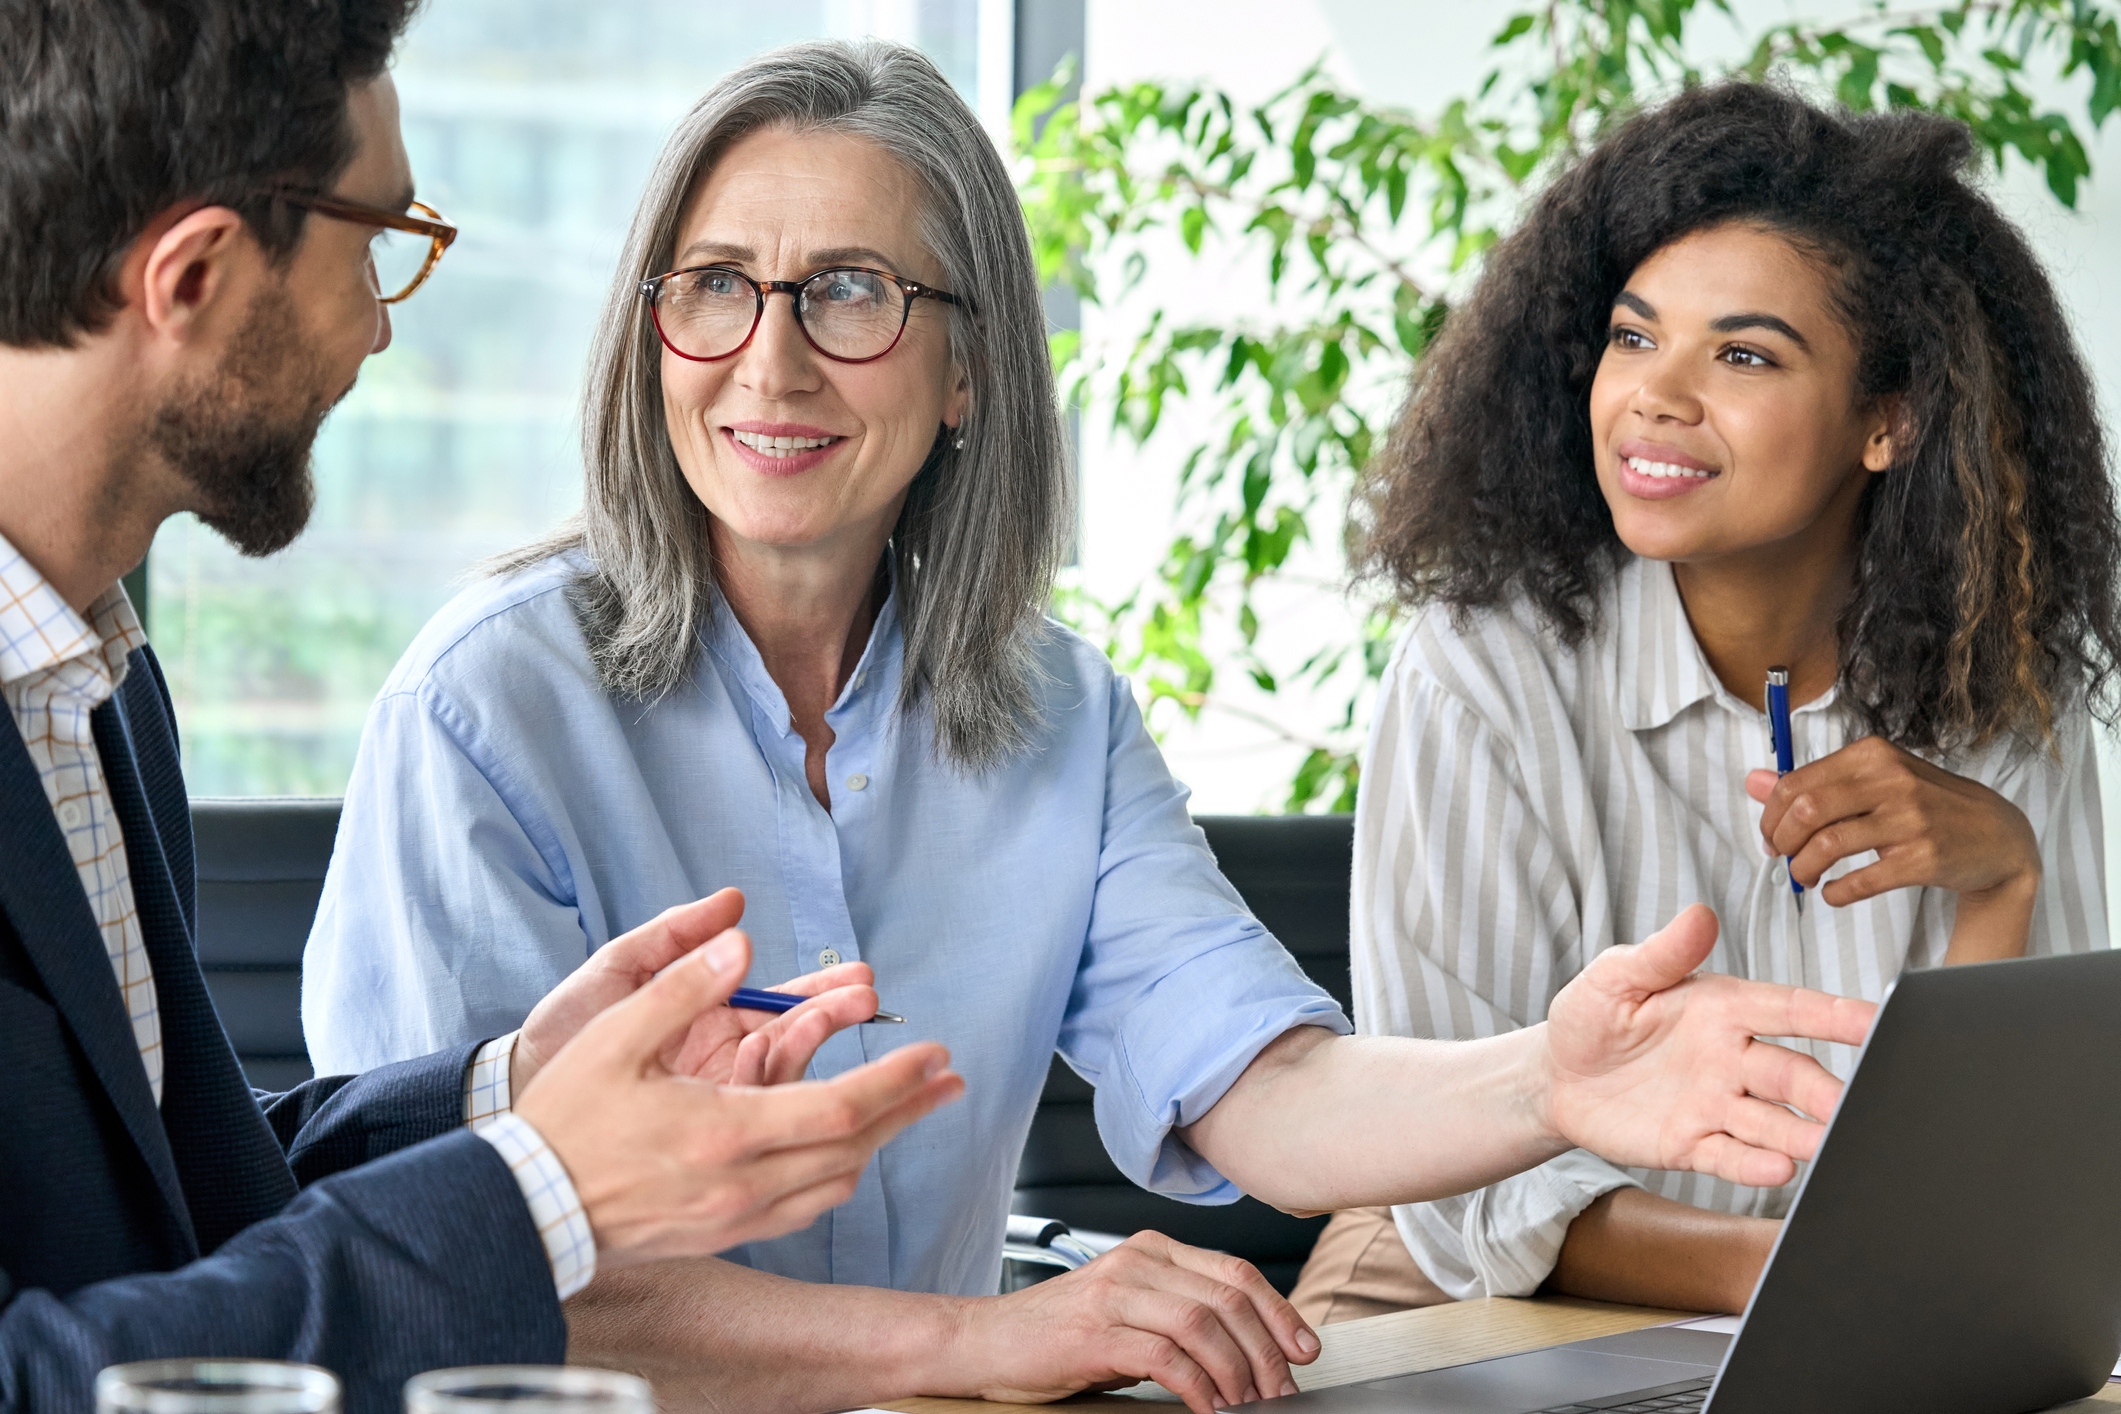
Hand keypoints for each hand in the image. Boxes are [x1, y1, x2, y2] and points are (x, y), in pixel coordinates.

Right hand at [515, 927, 963, 1266]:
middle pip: (854, 1147)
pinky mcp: (721, 1234)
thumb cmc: (566, 1120)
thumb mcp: (617, 1034)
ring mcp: (735, 1216)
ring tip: (902, 1110)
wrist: (525, 1208)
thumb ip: (685, 985)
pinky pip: (800, 1209)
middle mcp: (743, 1182)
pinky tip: (838, 1152)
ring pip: (833, 1182)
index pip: (841, 1107)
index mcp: (727, 1130)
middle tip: (949, 1082)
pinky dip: (832, 1174)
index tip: (934, 1055)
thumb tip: (740, 938)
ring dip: (875, 1143)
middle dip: (908, 1110)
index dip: (897, 1081)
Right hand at [950, 1231, 1319, 1413]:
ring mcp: (1115, 1292)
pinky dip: (1199, 1385)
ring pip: (1203, 1322)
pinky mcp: (1095, 1331)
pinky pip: (1166, 1355)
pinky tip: (1209, 1407)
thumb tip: (1247, 1350)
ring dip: (1238, 1370)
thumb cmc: (1058, 1333)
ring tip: (1249, 1404)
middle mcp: (1137, 1261)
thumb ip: (1178, 1316)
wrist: (983, 1342)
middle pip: (1228, 1297)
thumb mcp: (1129, 1311)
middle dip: (1267, 1349)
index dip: (1279, 1310)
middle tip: (1282, 1390)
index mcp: (1152, 1250)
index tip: (1304, 1349)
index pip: (1235, 1271)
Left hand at [1544, 904, 1875, 1187]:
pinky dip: (1753, 1164)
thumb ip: (1659, 953)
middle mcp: (1731, 1058)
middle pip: (1792, 1074)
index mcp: (1722, 1008)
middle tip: (1850, 1104)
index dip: (1833, 1014)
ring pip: (1772, 1121)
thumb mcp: (1615, 976)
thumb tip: (1700, 914)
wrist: (1556, 1076)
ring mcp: (1716, 1104)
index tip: (1877, 1020)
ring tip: (1827, 1144)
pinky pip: (1730, 1156)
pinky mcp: (1692, 1144)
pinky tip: (1778, 1168)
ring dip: (1802, 1133)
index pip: (1788, 1009)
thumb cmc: (1591, 1015)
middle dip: (1824, 1090)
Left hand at [1746, 736, 2039, 910]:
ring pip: (1827, 845)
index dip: (1771, 816)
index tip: (1772, 837)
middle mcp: (1891, 780)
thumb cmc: (1927, 805)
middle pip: (1806, 811)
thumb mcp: (1873, 781)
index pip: (1795, 783)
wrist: (1999, 835)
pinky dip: (1836, 892)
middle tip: (1784, 858)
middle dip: (1782, 841)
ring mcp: (1910, 819)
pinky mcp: (1923, 858)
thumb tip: (1752, 781)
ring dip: (1803, 869)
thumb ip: (1814, 782)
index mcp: (1872, 755)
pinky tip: (1834, 893)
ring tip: (1806, 877)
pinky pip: (1860, 880)